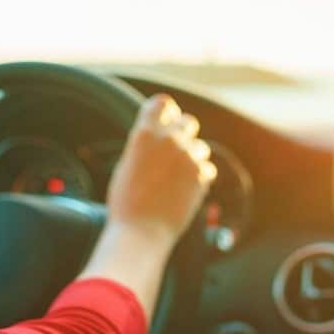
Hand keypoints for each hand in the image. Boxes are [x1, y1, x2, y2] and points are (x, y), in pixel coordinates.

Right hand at [104, 94, 216, 249]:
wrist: (141, 231)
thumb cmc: (125, 203)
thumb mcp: (126, 164)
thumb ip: (144, 146)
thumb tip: (156, 139)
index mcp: (145, 133)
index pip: (163, 103)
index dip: (166, 112)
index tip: (165, 121)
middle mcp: (169, 139)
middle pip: (187, 121)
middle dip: (183, 134)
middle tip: (174, 152)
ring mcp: (188, 156)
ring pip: (200, 146)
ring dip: (192, 157)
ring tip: (176, 179)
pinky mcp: (202, 175)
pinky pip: (207, 168)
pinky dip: (199, 177)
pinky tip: (185, 190)